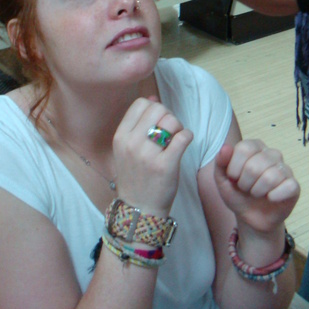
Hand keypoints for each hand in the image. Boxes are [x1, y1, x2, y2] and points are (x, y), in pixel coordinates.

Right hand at [113, 98, 193, 215]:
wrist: (139, 210)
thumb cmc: (136, 176)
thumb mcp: (126, 149)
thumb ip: (137, 124)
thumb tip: (153, 98)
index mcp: (120, 136)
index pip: (141, 103)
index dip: (154, 108)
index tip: (157, 122)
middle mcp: (131, 143)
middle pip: (158, 108)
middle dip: (168, 116)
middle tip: (169, 131)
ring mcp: (147, 154)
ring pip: (171, 120)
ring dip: (178, 127)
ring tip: (175, 140)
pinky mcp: (165, 165)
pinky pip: (183, 136)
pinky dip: (188, 136)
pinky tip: (184, 143)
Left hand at [214, 140, 299, 233]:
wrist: (251, 217)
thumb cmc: (237, 193)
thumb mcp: (222, 180)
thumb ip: (221, 163)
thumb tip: (225, 148)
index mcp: (255, 146)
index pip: (244, 148)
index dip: (234, 168)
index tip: (233, 178)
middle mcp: (272, 153)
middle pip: (255, 165)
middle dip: (245, 183)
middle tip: (245, 188)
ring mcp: (285, 169)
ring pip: (270, 177)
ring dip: (257, 191)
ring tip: (256, 193)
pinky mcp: (294, 185)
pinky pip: (288, 186)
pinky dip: (275, 196)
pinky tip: (271, 198)